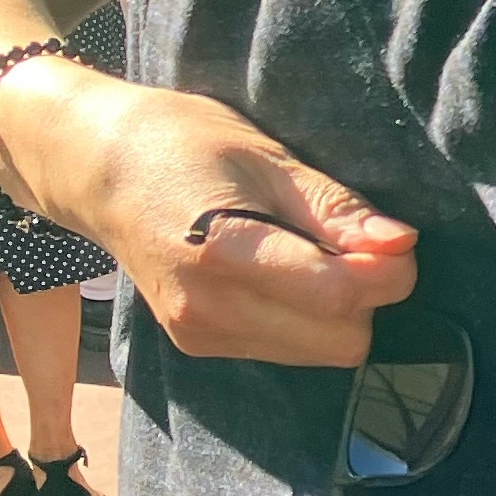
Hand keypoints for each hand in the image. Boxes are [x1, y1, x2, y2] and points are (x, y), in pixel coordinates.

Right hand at [0, 56, 416, 363]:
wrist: (95, 167)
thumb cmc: (182, 141)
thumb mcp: (265, 155)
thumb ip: (333, 209)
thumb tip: (400, 244)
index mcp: (223, 253)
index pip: (341, 296)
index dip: (388, 271)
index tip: (392, 236)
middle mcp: (207, 309)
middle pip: (340, 340)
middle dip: (365, 296)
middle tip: (351, 241)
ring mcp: (198, 334)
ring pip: (318, 354)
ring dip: (337, 312)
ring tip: (309, 250)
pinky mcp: (197, 344)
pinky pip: (285, 351)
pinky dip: (304, 320)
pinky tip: (283, 273)